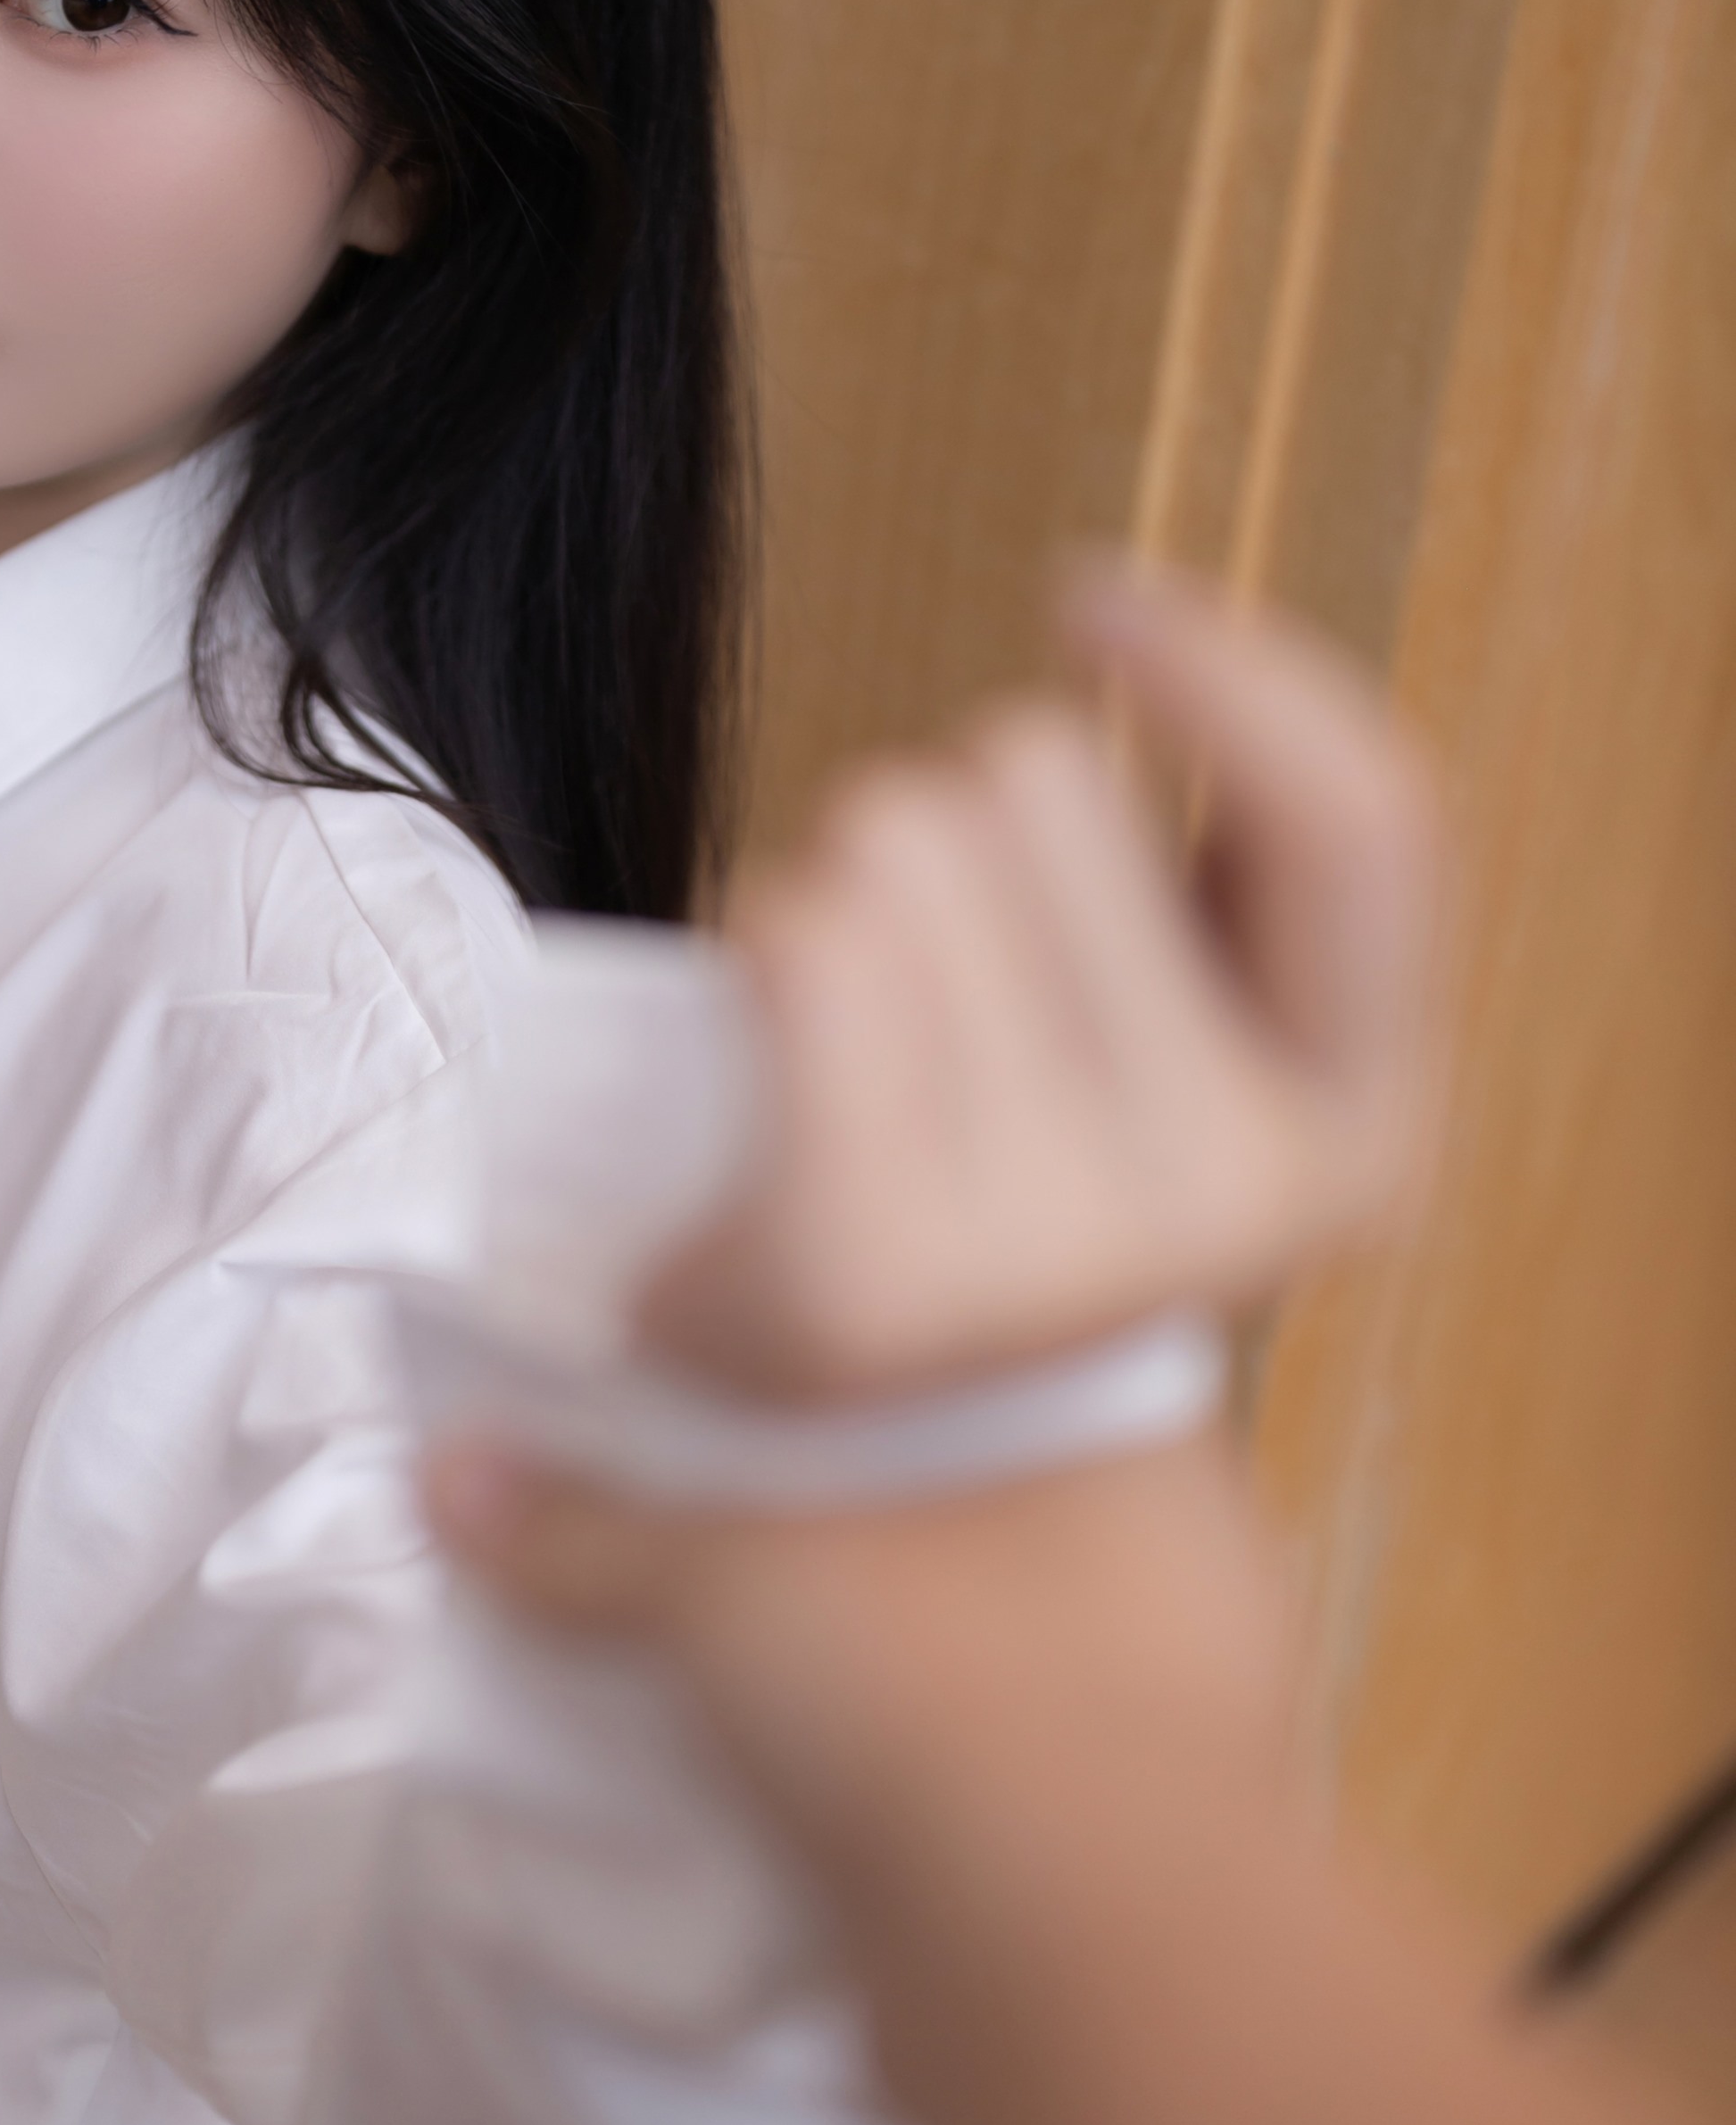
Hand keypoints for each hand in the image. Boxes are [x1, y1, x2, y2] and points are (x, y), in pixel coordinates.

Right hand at [425, 1428, 1306, 1942]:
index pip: (964, 1336)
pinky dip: (853, 1775)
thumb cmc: (949, 1711)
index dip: (824, 1342)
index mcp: (1119, 1435)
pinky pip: (944, 1770)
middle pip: (940, 1495)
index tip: (700, 1362)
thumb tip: (452, 1471)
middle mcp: (1159, 1559)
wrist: (1087, 1992)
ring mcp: (1146, 1710)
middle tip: (656, 1510)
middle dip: (801, 1514)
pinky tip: (744, 1783)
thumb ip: (588, 1524)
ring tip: (670, 1653)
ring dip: (826, 1659)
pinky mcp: (1094, 1842)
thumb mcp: (725, 1579)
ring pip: (943, 1643)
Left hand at [637, 563, 1444, 1400]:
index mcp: (1359, 1142)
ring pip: (895, 837)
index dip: (1233, 667)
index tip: (1088, 599)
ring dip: (840, 897)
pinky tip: (763, 1094)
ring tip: (844, 1072)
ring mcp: (1042, 1253)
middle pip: (1035, 774)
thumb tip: (1122, 611)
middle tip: (928, 1019)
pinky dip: (761, 959)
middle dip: (955, 833)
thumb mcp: (1209, 1049)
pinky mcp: (857, 1278)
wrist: (903, 1526)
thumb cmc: (1031, 1212)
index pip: (1363, 822)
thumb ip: (1241, 850)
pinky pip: (802, 944)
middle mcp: (1228, 1201)